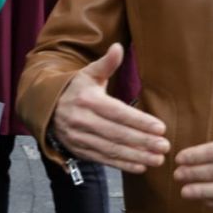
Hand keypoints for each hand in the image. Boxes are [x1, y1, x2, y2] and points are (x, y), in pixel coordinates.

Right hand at [52, 43, 170, 173]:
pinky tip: (141, 166)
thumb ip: (107, 63)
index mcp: (87, 99)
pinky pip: (103, 160)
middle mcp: (82, 120)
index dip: (140, 121)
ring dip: (136, 156)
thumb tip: (118, 47)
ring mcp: (80, 138)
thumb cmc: (76, 88)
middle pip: (117, 133)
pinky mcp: (80, 151)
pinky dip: (123, 165)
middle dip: (143, 141)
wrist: (48, 108)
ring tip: (158, 158)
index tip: (160, 128)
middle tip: (165, 146)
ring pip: (112, 149)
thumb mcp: (89, 73)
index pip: (118, 113)